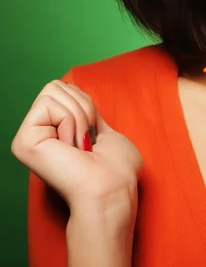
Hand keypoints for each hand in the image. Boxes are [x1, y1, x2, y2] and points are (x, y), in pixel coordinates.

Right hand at [11, 79, 142, 212]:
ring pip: (52, 90)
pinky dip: (69, 120)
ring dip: (78, 116)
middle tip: (86, 138)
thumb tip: (74, 91)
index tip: (93, 132)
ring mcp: (28, 136)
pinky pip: (48, 103)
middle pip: (56, 84)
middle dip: (82, 106)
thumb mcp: (102, 129)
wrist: (112, 187)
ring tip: (79, 145)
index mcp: (54, 130)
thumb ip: (85, 111)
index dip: (86, 103)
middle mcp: (38, 132)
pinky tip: (70, 146)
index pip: (65, 87)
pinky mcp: (23, 140)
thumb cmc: (116, 166)